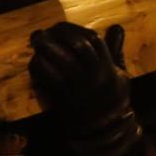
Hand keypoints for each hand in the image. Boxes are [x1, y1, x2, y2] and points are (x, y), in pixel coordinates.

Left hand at [29, 23, 141, 155]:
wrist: (104, 130)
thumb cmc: (111, 98)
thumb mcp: (119, 73)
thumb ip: (115, 49)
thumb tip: (117, 26)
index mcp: (108, 67)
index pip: (93, 40)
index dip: (75, 29)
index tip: (61, 27)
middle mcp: (96, 74)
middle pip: (79, 46)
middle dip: (60, 34)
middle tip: (45, 31)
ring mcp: (80, 86)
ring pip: (63, 59)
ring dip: (46, 47)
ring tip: (36, 41)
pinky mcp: (65, 97)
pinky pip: (50, 77)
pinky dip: (40, 66)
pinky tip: (35, 61)